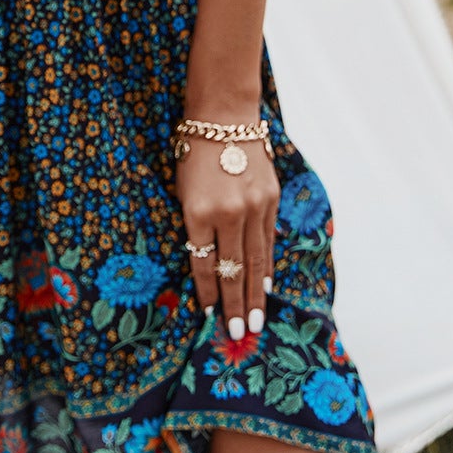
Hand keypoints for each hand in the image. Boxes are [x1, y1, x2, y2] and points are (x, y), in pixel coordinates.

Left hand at [175, 129, 278, 340]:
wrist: (223, 118)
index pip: (203, 263)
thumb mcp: (182, 190)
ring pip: (256, 260)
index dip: (206, 291)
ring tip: (257, 321)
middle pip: (233, 269)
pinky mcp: (271, 200)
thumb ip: (194, 226)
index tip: (209, 315)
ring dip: (256, 294)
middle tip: (239, 334)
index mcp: (198, 211)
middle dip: (236, 304)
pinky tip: (267, 284)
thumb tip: (207, 265)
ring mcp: (254, 207)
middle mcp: (229, 213)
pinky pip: (268, 241)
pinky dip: (267, 265)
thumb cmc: (192, 153)